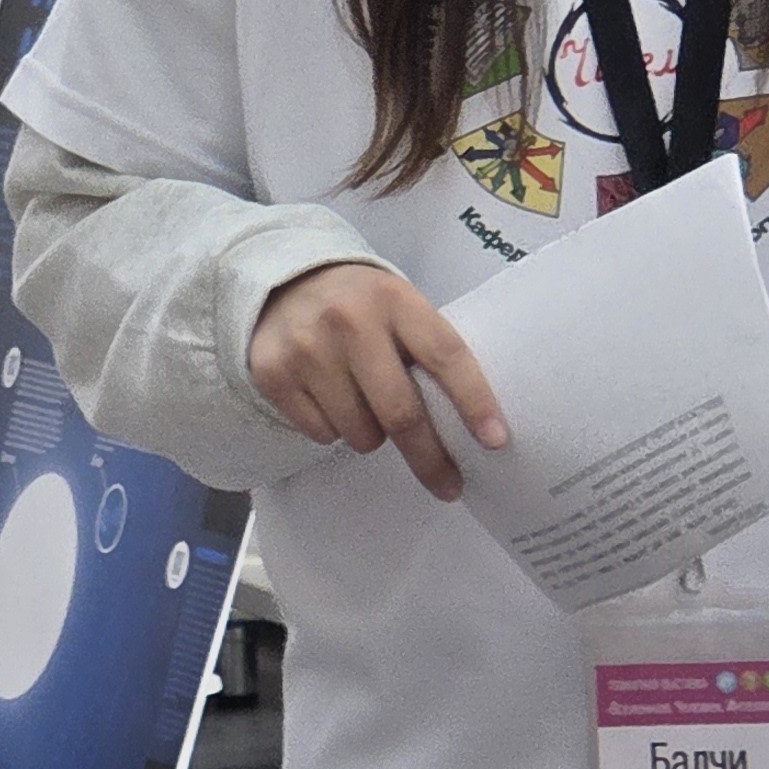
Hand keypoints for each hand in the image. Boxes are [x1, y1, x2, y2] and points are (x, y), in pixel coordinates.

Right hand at [246, 260, 508, 503]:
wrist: (282, 282)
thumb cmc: (360, 305)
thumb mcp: (398, 307)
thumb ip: (423, 349)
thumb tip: (463, 424)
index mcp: (395, 300)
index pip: (444, 356)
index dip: (473, 401)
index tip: (494, 441)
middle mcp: (350, 322)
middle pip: (401, 412)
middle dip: (430, 457)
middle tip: (449, 485)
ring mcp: (308, 349)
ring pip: (360, 433)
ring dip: (373, 434)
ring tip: (363, 401)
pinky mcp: (274, 374)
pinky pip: (322, 434)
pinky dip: (333, 428)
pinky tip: (328, 396)